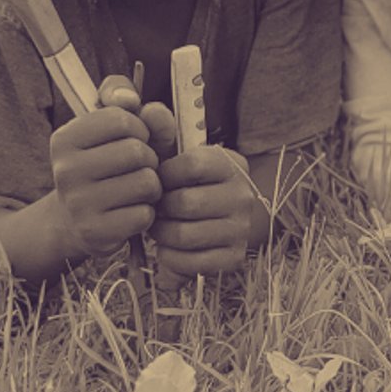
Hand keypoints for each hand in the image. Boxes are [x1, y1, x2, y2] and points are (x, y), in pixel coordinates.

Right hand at [47, 75, 169, 262]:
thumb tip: (130, 99)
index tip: (133, 138)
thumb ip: (124, 100)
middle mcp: (65, 170)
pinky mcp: (95, 232)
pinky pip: (144, 214)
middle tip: (137, 168)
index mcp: (65, 139)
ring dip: (151, 186)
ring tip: (136, 189)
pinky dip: (147, 213)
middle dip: (149, 159)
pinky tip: (130, 211)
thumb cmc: (103, 165)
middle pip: (137, 151)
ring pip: (145, 183)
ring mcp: (78, 204)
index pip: (121, 118)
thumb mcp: (109, 127)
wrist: (75, 220)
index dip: (139, 127)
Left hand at [152, 145, 256, 275]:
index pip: (191, 165)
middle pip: (185, 202)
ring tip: (159, 227)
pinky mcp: (233, 258)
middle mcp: (242, 196)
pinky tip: (169, 248)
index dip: (165, 174)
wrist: (226, 217)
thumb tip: (148, 129)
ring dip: (161, 234)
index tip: (160, 181)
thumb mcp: (187, 158)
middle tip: (155, 209)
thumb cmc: (195, 185)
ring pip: (183, 235)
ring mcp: (241, 229)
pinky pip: (190, 262)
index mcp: (233, 165)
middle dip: (160, 208)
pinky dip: (170, 257)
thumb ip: (165, 141)